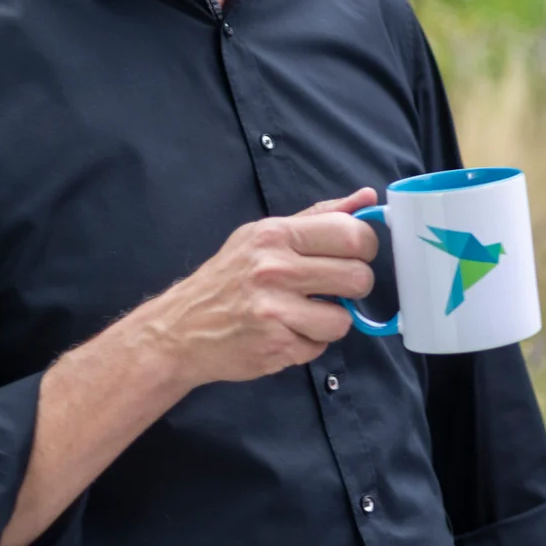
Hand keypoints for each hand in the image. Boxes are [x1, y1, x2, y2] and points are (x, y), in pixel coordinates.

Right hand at [136, 187, 380, 389]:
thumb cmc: (228, 278)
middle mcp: (274, 269)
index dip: (366, 247)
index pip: (352, 235)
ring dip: (331, 320)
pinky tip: (285, 332)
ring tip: (304, 313)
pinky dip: (309, 342)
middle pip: (358, 278)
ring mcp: (274, 310)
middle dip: (354, 287)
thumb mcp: (265, 235)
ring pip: (344, 319)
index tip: (356, 256)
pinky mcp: (275, 346)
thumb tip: (367, 198)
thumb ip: (319, 217)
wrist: (178, 330)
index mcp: (276, 234)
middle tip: (334, 289)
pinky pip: (320, 346)